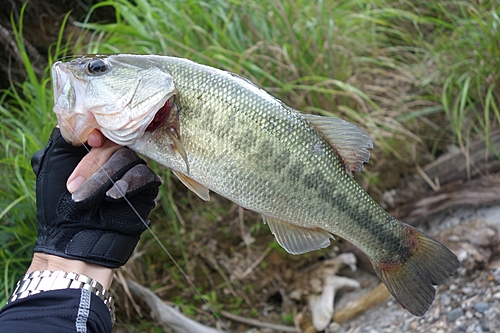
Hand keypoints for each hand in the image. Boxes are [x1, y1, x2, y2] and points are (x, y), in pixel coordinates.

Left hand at [31, 128, 161, 267]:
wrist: (76, 245)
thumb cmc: (57, 207)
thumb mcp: (52, 164)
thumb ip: (65, 136)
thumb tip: (83, 118)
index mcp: (90, 149)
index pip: (103, 127)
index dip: (98, 131)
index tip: (88, 143)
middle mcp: (111, 157)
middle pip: (114, 142)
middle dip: (92, 165)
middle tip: (73, 188)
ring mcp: (129, 172)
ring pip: (127, 158)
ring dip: (104, 179)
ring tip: (88, 200)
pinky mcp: (145, 188)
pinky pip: (143, 176)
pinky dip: (126, 185)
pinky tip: (113, 198)